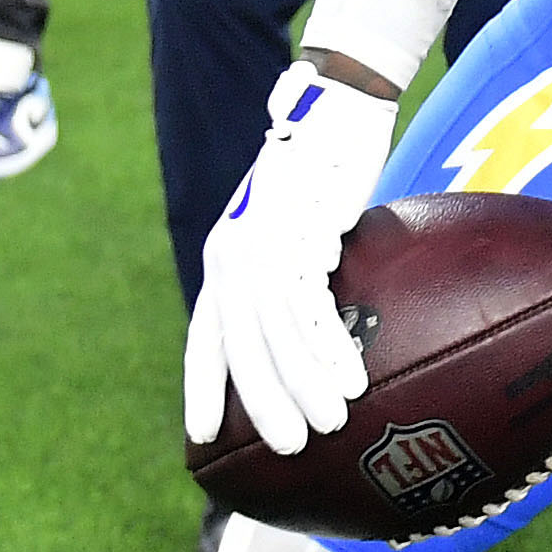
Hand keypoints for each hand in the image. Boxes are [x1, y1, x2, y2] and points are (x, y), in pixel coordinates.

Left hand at [184, 62, 397, 455]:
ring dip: (304, 380)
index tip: (200, 436)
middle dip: (262, 399)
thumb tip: (310, 333)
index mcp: (226, 255)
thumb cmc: (324, 169)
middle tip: (290, 446)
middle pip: (240, 341)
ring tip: (333, 419)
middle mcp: (234, 251)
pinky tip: (351, 374)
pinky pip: (311, 301)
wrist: (338, 105)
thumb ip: (291, 274)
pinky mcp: (300, 227)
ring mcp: (264, 238)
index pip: (204, 333)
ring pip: (275, 328)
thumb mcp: (296, 226)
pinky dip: (328, 343)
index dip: (201, 384)